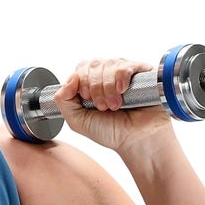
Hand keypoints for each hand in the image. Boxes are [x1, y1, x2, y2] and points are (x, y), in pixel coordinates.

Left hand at [52, 57, 178, 157]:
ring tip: (115, 105)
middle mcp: (107, 76)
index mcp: (92, 84)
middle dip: (95, 88)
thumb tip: (70, 77)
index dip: (81, 82)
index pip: (81, 68)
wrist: (137, 139)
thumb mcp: (78, 121)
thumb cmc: (112, 132)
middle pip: (93, 65)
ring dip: (107, 88)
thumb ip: (63, 100)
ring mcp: (124, 73)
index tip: (88, 99)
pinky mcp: (140, 72)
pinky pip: (124, 66)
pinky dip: (120, 79)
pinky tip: (122, 92)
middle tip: (103, 107)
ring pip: (108, 65)